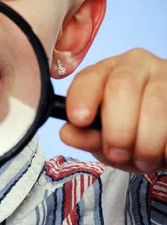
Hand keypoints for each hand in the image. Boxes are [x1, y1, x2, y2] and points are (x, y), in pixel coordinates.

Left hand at [60, 48, 166, 173]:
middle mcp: (136, 65)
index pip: (89, 77)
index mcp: (107, 72)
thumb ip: (86, 136)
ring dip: (147, 143)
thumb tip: (67, 133)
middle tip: (118, 154)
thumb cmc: (132, 132)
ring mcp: (165, 75)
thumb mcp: (106, 138)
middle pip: (121, 87)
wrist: (166, 135)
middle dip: (117, 130)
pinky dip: (166, 145)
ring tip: (144, 159)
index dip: (82, 97)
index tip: (79, 119)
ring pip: (155, 106)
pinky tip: (163, 151)